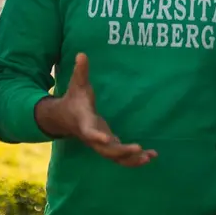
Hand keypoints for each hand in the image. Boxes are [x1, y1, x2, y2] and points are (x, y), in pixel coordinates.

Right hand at [35, 53, 156, 166]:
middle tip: (138, 148)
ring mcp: (101, 145)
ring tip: (150, 156)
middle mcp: (93, 138)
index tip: (109, 139)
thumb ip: (81, 72)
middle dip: (122, 152)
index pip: (91, 133)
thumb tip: (81, 54)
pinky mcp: (109, 147)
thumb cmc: (74, 99)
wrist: (65, 118)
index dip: (98, 137)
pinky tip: (151, 156)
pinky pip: (122, 158)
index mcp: (85, 123)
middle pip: (107, 151)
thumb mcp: (77, 85)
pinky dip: (135, 159)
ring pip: (116, 158)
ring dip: (133, 160)